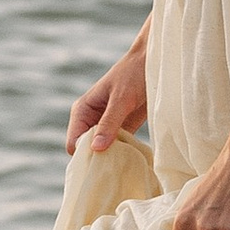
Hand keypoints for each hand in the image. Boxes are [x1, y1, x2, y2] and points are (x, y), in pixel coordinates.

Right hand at [67, 40, 149, 156]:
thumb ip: (109, 123)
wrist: (156, 64)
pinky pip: (118, 149)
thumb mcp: (121, 99)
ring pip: (102, 151)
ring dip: (112, 157)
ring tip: (125, 162)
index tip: (102, 161)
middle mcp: (92, 121)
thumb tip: (95, 149)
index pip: (74, 142)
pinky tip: (133, 157)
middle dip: (98, 158)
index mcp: (83, 111)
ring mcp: (107, 127)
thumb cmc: (134, 74)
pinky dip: (123, 154)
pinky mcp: (123, 130)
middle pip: (86, 150)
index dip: (85, 154)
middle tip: (115, 165)